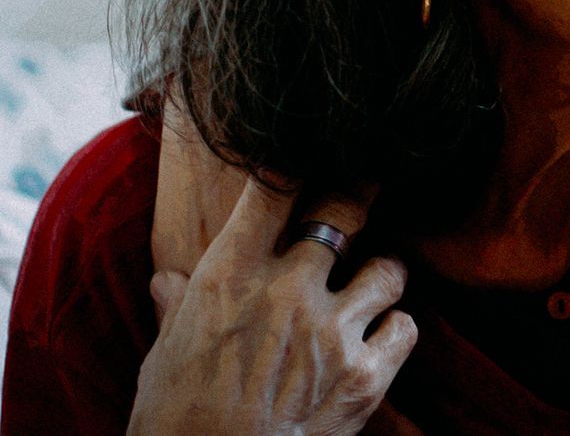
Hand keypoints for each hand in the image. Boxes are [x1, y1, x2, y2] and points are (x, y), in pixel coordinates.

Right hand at [129, 177, 415, 435]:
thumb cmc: (174, 422)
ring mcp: (332, 332)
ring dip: (381, 277)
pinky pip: (406, 327)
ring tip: (371, 287)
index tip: (306, 159)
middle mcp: (287, 290)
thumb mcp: (163, 357)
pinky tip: (379, 339)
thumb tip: (167, 281)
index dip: (294, 164)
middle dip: (359, 194)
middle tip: (368, 186)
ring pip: (389, 269)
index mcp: (228, 276)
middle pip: (345, 209)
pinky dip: (396, 332)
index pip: (273, 187)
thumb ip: (177, 309)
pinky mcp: (365, 377)